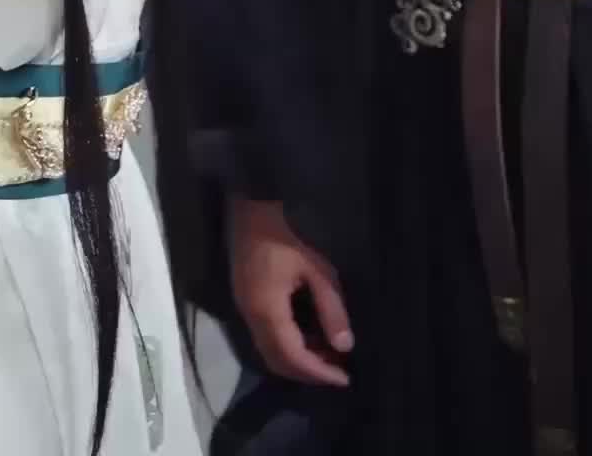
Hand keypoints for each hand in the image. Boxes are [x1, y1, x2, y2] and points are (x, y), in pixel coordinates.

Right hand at [229, 196, 353, 388]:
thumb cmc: (287, 237)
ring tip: (327, 356)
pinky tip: (308, 336)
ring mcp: (245, 312)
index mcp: (268, 312)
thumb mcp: (316, 270)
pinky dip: (288, 348)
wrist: (252, 212)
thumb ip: (331, 308)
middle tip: (337, 371)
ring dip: (298, 361)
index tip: (344, 379)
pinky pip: (266, 340)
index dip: (319, 372)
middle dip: (308, 372)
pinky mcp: (246, 304)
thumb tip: (345, 347)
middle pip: (278, 362)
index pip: (293, 357)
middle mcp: (252, 319)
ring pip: (270, 353)